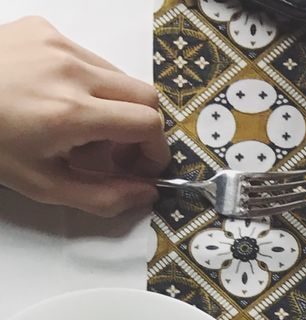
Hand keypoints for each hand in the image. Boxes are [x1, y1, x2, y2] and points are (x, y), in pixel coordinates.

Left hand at [0, 16, 167, 216]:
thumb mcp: (45, 185)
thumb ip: (105, 197)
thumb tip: (146, 193)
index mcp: (72, 112)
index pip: (148, 124)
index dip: (155, 150)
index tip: (143, 166)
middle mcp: (70, 71)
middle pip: (145, 97)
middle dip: (142, 128)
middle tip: (119, 151)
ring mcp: (56, 44)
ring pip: (119, 76)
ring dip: (115, 105)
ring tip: (82, 125)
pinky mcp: (43, 29)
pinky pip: (88, 57)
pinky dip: (87, 82)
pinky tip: (58, 97)